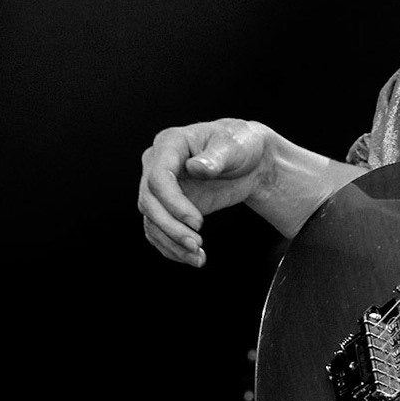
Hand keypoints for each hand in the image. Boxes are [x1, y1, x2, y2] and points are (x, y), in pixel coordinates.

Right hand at [136, 118, 272, 266]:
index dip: (174, 203)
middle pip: (149, 201)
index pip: (158, 177)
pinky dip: (173, 247)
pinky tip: (193, 257)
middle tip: (196, 244)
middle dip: (171, 228)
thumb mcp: (235, 145)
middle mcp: (157, 164)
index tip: (198, 222)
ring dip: (171, 243)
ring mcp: (160, 187)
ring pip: (152, 220)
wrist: (250, 160)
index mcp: (170, 143)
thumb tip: (196, 168)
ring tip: (197, 257)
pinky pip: (159, 230)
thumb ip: (216, 157)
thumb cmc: (241, 144)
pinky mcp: (167, 206)